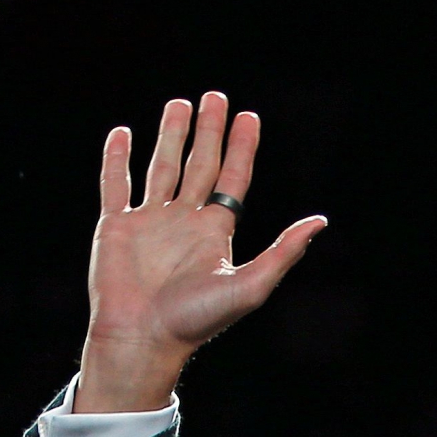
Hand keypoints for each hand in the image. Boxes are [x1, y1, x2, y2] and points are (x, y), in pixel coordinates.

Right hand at [74, 90, 325, 412]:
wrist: (142, 339)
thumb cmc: (194, 321)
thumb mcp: (250, 285)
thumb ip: (283, 252)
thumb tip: (320, 221)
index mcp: (214, 233)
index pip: (232, 179)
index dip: (241, 148)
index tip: (248, 117)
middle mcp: (183, 222)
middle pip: (200, 165)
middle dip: (208, 132)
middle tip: (215, 97)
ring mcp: (148, 223)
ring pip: (161, 168)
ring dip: (171, 135)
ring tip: (179, 104)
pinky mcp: (115, 228)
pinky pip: (115, 185)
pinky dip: (116, 160)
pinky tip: (122, 135)